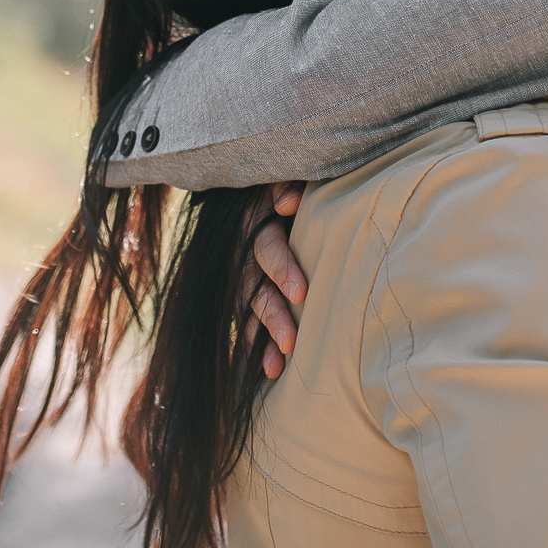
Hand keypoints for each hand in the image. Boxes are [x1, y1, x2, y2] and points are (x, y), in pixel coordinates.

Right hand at [241, 181, 307, 378]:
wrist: (265, 193)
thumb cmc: (293, 184)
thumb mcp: (289, 177)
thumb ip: (288, 184)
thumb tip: (289, 203)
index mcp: (257, 223)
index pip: (268, 249)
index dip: (283, 270)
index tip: (303, 293)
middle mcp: (246, 253)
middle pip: (255, 288)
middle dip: (273, 316)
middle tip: (292, 343)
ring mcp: (244, 275)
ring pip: (249, 310)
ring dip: (262, 339)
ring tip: (277, 367)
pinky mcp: (248, 293)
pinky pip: (248, 320)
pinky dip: (256, 345)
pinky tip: (269, 370)